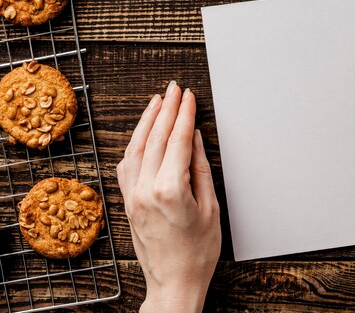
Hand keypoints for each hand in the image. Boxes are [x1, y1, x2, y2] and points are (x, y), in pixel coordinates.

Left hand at [117, 82, 220, 312]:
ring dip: (146, 121)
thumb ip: (199, 168)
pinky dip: (134, 144)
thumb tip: (193, 139)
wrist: (174, 282)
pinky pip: (126, 165)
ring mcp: (132, 196)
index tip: (189, 97)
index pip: (177, 140)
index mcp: (170, 190)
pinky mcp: (127, 202)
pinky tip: (141, 134)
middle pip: (155, 138)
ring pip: (136, 147)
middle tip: (174, 89)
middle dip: (166, 109)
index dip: (184, 114)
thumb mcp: (210, 207)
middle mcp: (146, 189)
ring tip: (157, 101)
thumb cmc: (197, 252)